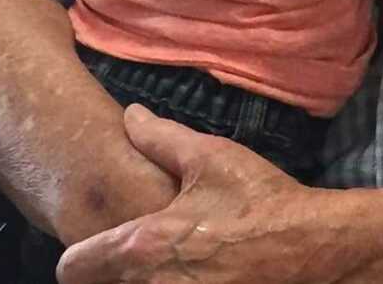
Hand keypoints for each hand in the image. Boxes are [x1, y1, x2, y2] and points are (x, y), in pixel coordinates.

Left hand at [56, 105, 382, 282]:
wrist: (309, 246)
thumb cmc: (257, 199)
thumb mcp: (210, 157)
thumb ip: (160, 137)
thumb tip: (129, 115)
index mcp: (141, 247)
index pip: (73, 267)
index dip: (79, 255)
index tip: (93, 245)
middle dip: (114, 272)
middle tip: (140, 251)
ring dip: (144, 282)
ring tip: (172, 262)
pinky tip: (198, 272)